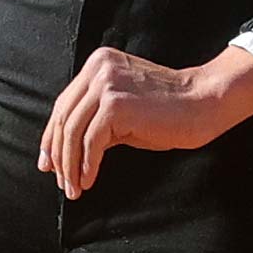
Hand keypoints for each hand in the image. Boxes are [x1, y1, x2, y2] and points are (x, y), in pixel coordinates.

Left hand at [37, 44, 252, 194]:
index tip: (48, 163)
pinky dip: (87, 165)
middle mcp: (98, 68)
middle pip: (64, 118)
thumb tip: (66, 153)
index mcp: (98, 64)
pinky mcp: (115, 104)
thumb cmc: (169, 112)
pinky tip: (89, 180)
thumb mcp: (125, 113)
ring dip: (70, 165)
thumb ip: (96, 123)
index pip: (64, 104)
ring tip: (75, 188)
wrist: (204, 103)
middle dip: (59, 155)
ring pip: (73, 131)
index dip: (52, 137)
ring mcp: (106, 84)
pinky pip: (91, 141)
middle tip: (62, 182)